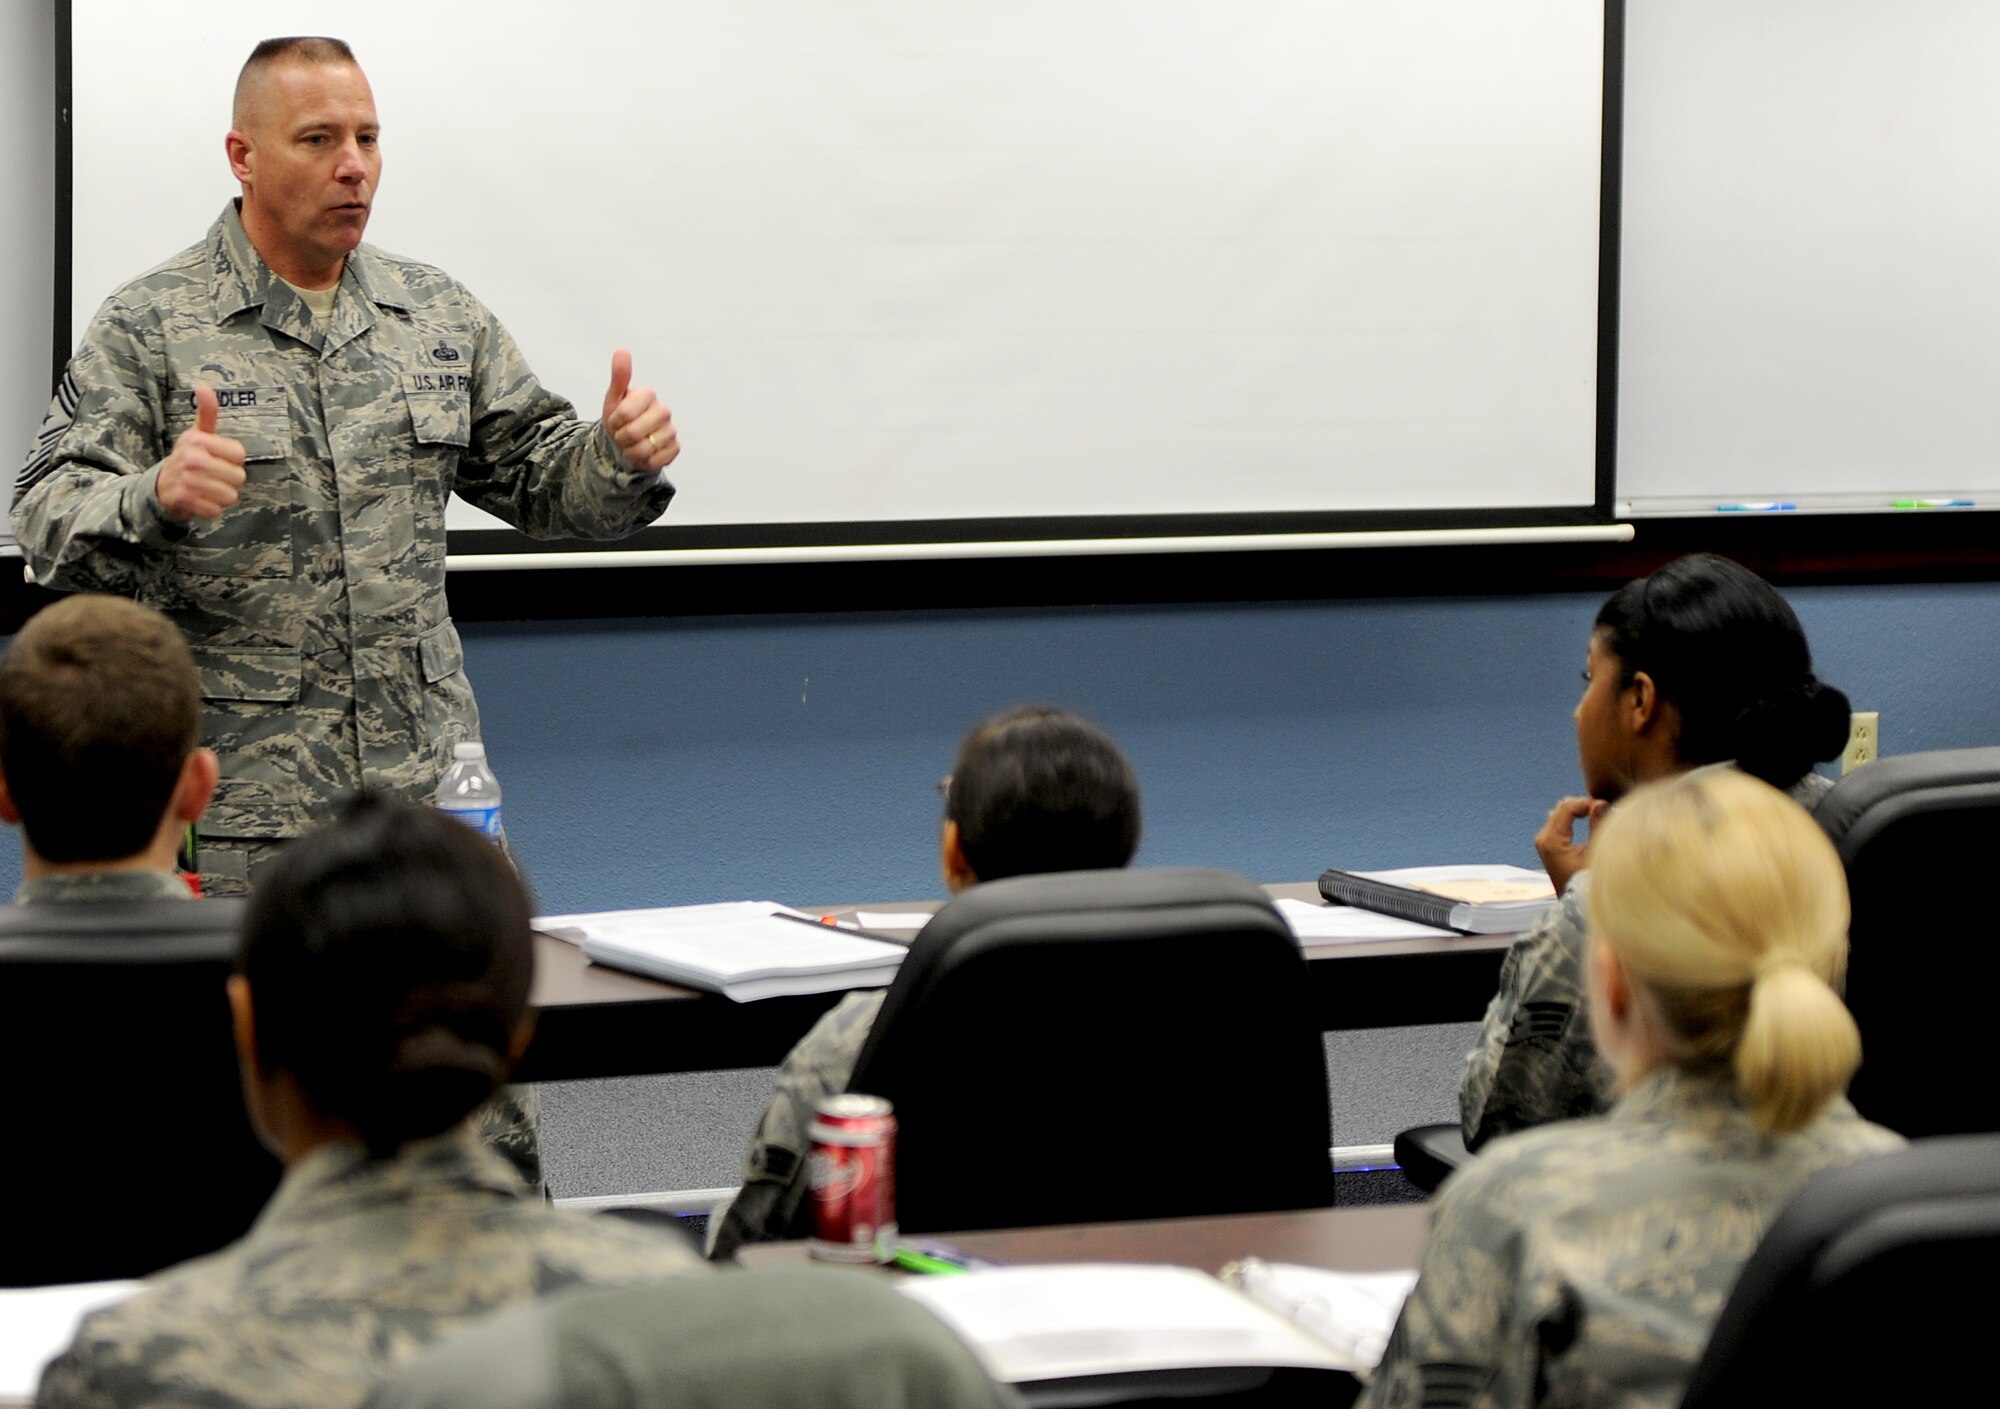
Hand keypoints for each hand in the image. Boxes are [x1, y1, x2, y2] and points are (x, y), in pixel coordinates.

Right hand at [155, 385, 246, 523]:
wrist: (161, 486)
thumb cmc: (189, 457)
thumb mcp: (198, 433)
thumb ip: (207, 412)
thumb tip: (203, 386)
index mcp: (196, 439)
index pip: (240, 455)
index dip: (234, 460)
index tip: (218, 458)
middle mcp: (190, 458)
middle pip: (238, 477)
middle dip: (230, 481)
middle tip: (213, 477)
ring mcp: (185, 480)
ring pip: (230, 496)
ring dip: (222, 496)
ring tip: (207, 489)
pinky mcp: (183, 500)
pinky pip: (216, 510)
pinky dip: (211, 509)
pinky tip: (200, 500)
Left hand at [600, 348, 678, 472]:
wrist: (627, 441)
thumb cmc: (620, 417)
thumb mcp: (614, 398)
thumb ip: (619, 376)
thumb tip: (622, 350)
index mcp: (648, 394)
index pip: (625, 413)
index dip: (615, 422)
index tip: (615, 420)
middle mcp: (664, 410)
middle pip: (634, 432)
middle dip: (622, 438)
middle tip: (622, 434)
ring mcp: (671, 430)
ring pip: (644, 449)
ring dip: (631, 451)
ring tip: (632, 444)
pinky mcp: (675, 448)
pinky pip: (656, 460)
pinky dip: (645, 461)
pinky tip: (644, 454)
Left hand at [1534, 795, 1607, 894]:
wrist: (1576, 907)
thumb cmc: (1588, 883)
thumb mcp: (1596, 853)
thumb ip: (1598, 825)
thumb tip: (1600, 803)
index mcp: (1551, 839)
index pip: (1567, 805)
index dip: (1587, 802)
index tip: (1607, 808)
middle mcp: (1543, 837)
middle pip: (1563, 807)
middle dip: (1584, 806)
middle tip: (1606, 813)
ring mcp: (1545, 841)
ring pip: (1562, 813)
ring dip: (1580, 813)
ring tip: (1600, 818)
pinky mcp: (1550, 845)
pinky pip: (1562, 823)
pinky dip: (1576, 820)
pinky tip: (1591, 825)